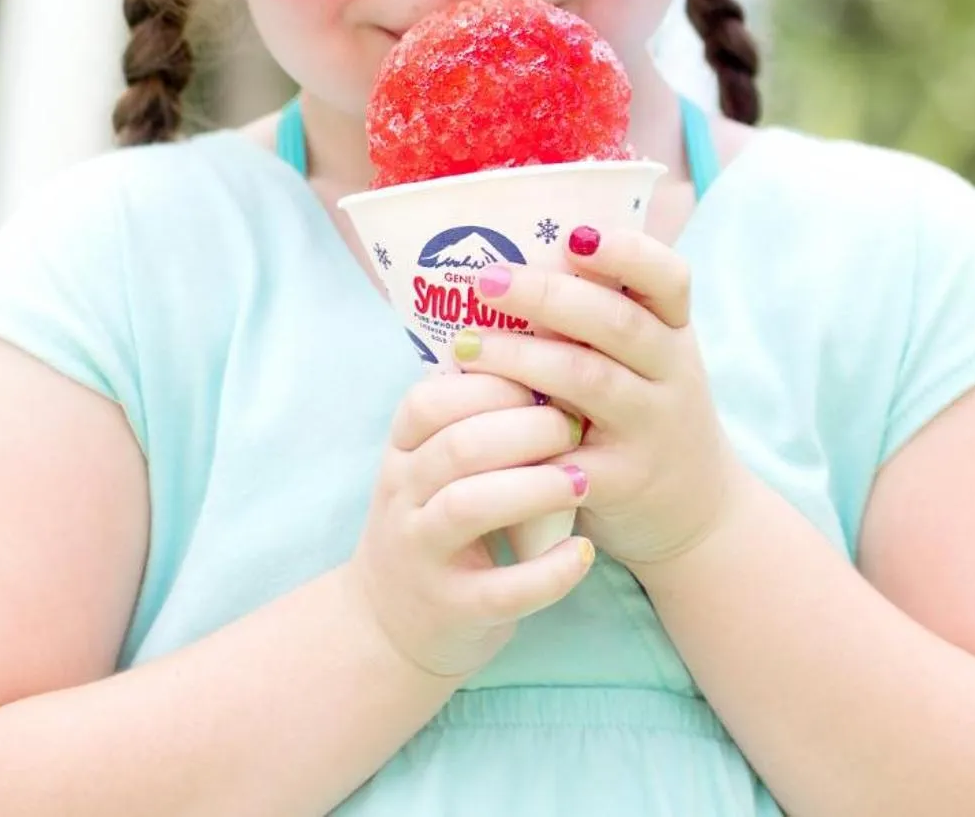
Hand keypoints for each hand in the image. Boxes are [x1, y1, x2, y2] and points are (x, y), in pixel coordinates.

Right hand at [349, 369, 594, 679]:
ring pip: (469, 507)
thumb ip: (477, 417)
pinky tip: (583, 553)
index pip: (432, 399)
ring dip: (535, 487)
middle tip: (577, 427)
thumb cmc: (438, 521)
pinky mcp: (453, 609)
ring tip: (583, 480)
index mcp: (403, 452)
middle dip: (526, 429)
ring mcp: (422, 556)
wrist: (391, 625)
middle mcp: (402, 499)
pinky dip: (548, 571)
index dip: (493, 381)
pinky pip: (502, 590)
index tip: (547, 378)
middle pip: (458, 446)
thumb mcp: (438, 465)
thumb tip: (548, 348)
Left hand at [462, 226, 739, 567]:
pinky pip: (568, 453)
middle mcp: (672, 374)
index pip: (669, 278)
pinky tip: (478, 423)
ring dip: (521, 358)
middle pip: (616, 323)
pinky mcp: (625, 480)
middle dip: (546, 296)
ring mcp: (652, 428)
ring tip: (466, 346)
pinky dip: (522, 436)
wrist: (699, 513)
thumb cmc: (648, 416)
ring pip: (589, 381)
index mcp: (675, 332)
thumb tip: (513, 259)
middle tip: (486, 281)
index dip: (629, 253)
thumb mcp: (650, 362)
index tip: (576, 237)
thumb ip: (603, 319)